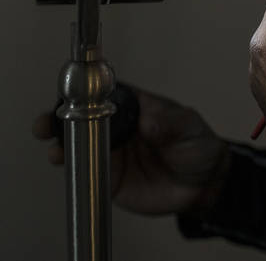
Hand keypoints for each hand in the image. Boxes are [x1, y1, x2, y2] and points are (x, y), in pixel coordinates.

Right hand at [32, 87, 230, 214]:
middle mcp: (119, 127)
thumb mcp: (189, 128)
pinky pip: (84, 170)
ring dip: (59, 141)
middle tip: (48, 122)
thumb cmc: (198, 146)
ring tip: (52, 142)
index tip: (71, 95)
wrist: (204, 185)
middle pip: (82, 117)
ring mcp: (111, 151)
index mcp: (137, 107)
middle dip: (60, 116)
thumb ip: (170, 123)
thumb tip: (150, 120)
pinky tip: (63, 162)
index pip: (106, 94)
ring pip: (77, 143)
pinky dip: (70, 166)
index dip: (85, 92)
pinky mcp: (109, 176)